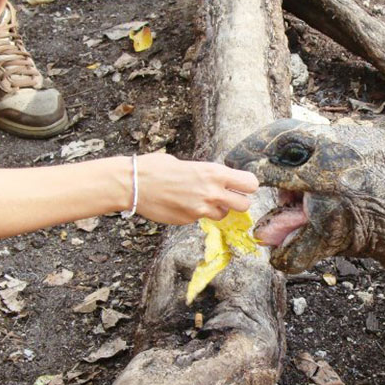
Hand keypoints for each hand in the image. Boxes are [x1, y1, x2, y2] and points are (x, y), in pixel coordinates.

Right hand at [135, 153, 258, 224]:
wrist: (134, 184)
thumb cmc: (157, 167)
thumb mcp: (188, 164)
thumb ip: (207, 174)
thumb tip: (217, 180)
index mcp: (214, 173)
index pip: (250, 184)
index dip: (247, 186)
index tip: (242, 185)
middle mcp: (212, 193)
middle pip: (245, 205)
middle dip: (238, 201)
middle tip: (227, 196)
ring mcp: (201, 210)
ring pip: (223, 215)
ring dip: (217, 209)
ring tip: (199, 198)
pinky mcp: (189, 220)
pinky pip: (202, 219)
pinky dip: (197, 213)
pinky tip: (182, 204)